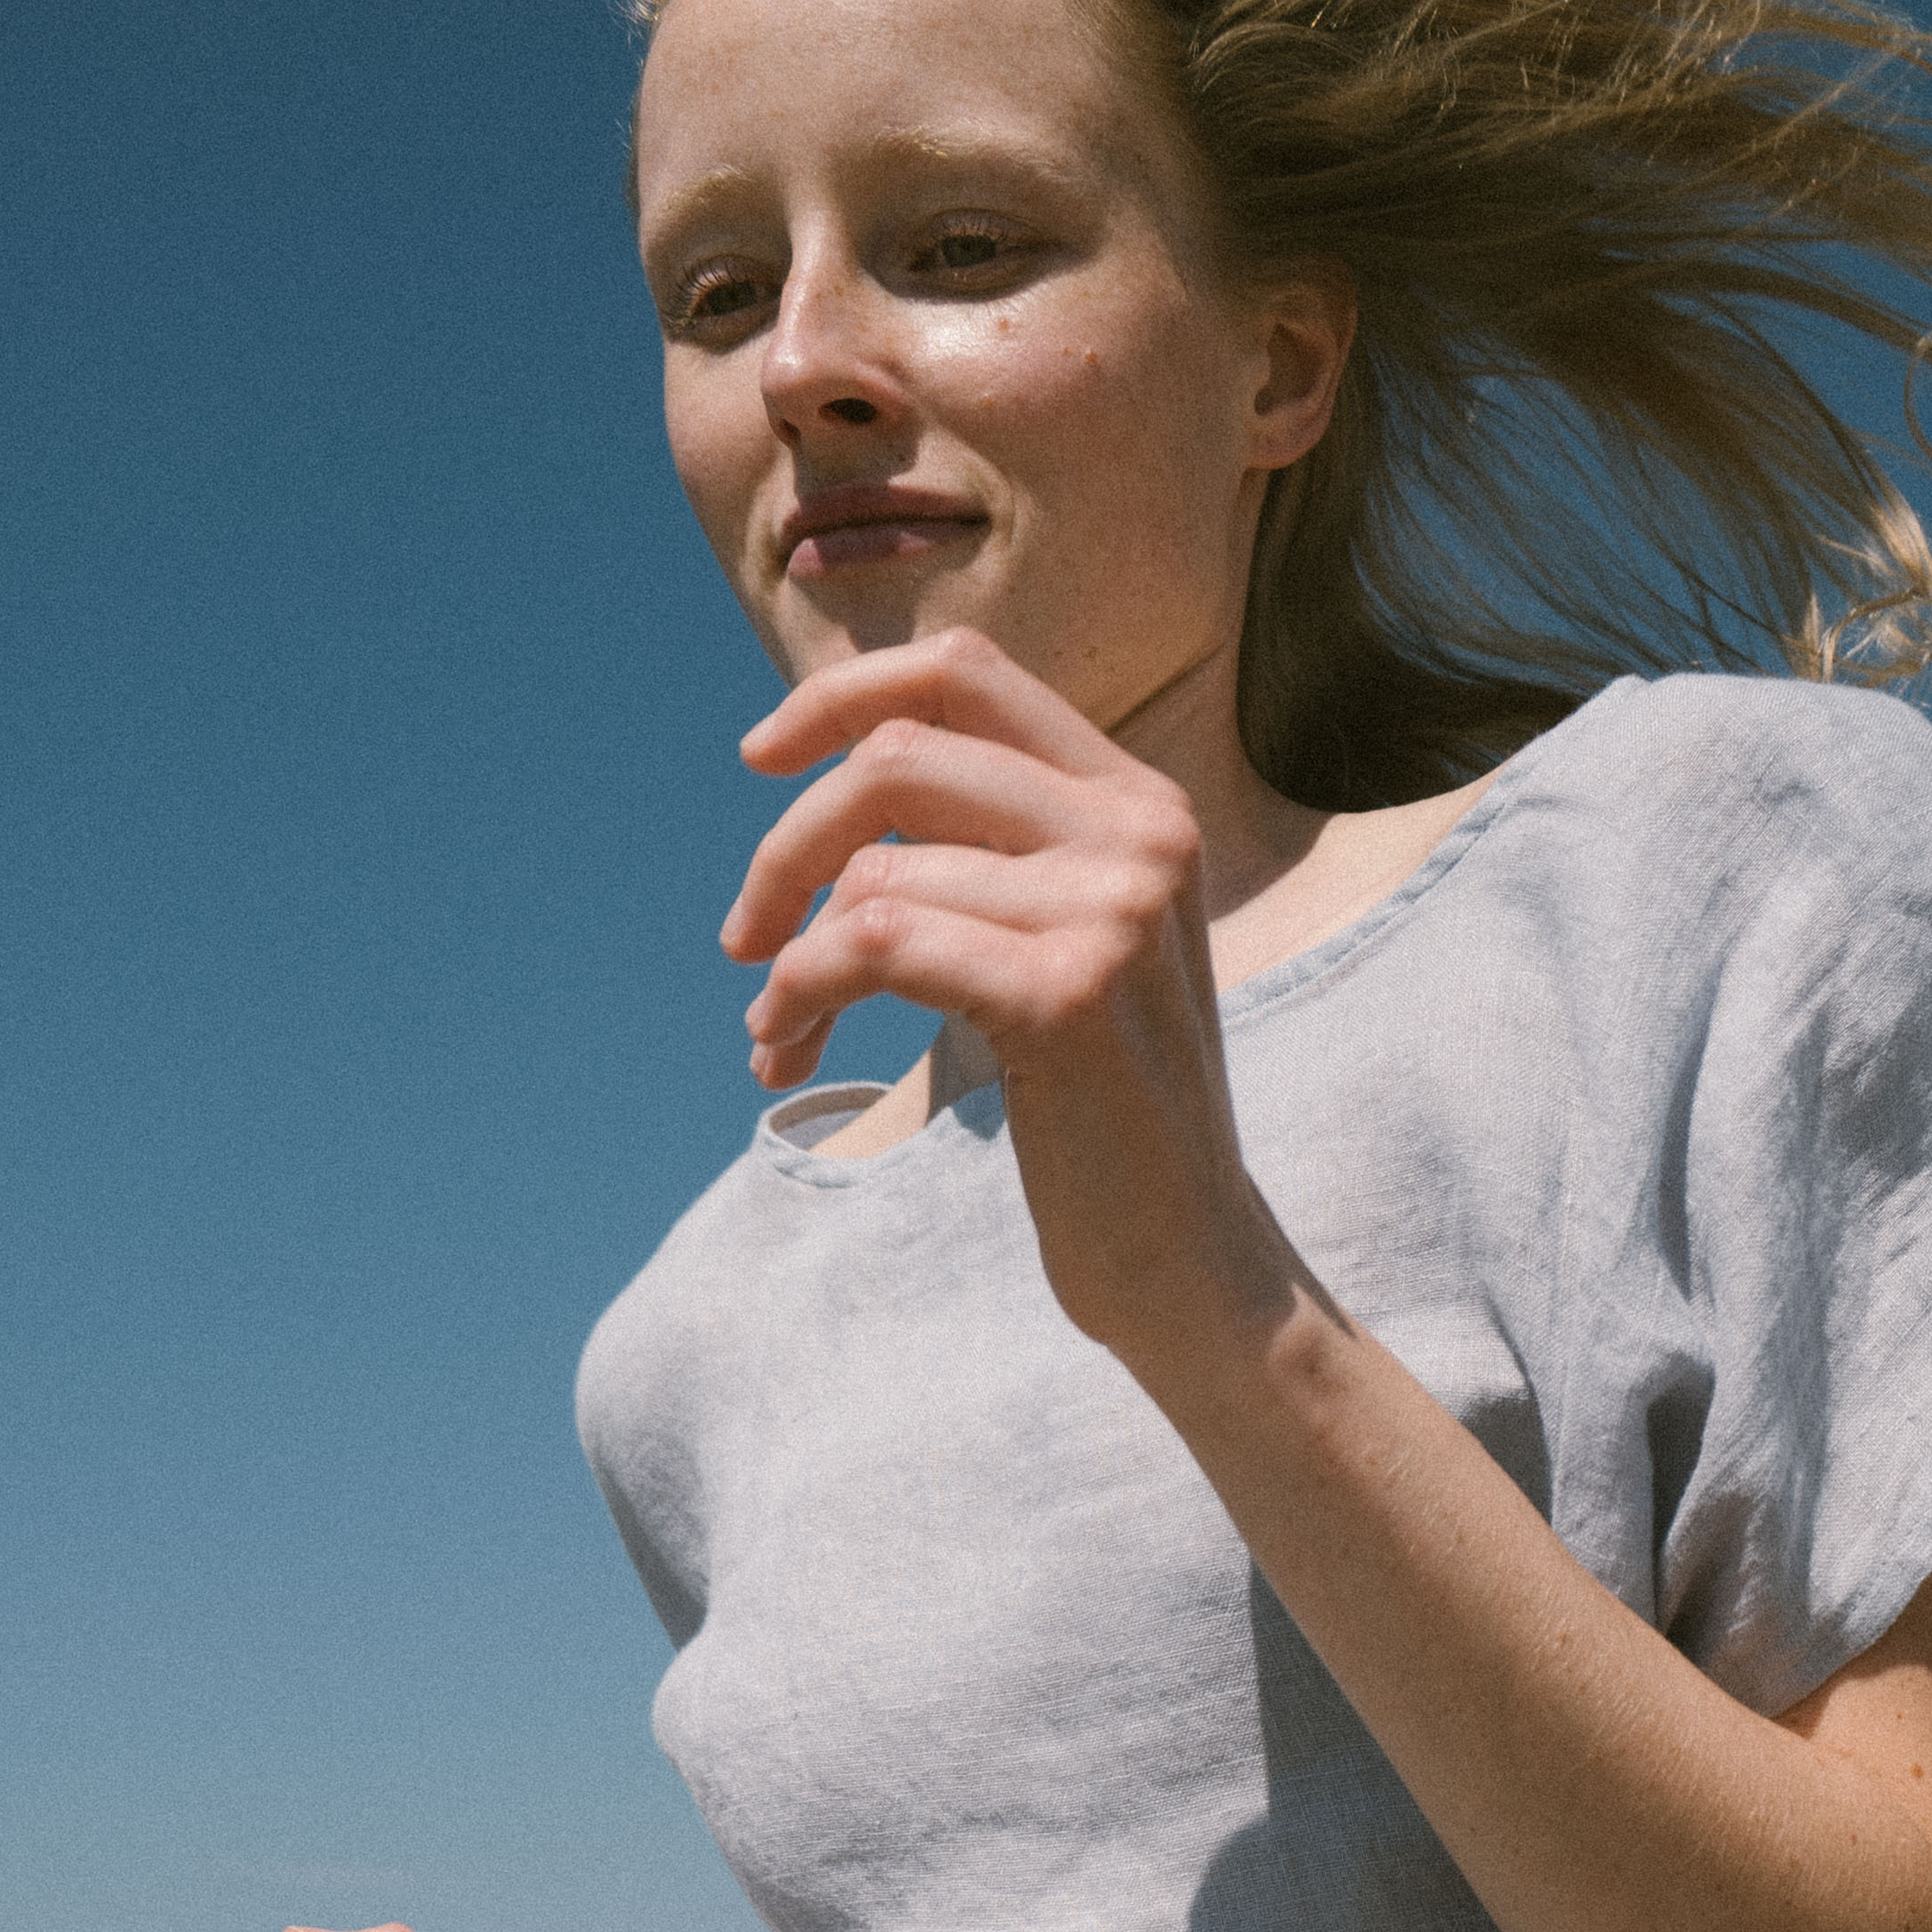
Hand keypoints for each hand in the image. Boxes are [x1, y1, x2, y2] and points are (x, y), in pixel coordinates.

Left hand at [720, 631, 1291, 1363]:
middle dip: (787, 845)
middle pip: (898, 760)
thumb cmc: (1105, 1112)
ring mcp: (1112, 910)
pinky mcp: (1066, 993)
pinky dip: (801, 991)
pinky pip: (874, 946)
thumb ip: (998, 849)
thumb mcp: (1071, 944)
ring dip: (788, 957)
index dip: (841, 696)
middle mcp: (1139, 835)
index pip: (965, 673)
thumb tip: (841, 775)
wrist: (1189, 1257)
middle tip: (743, 936)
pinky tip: (786, 1047)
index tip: (757, 757)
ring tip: (776, 1028)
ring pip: (873, 873)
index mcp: (1141, 804)